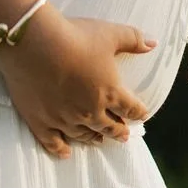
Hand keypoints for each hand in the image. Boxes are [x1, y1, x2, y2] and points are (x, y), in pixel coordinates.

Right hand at [0, 7, 156, 158]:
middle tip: (123, 135)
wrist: (33, 42)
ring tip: (99, 140)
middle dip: (119, 131)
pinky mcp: (41, 121)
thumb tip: (154, 42)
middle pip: (110, 126)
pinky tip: (65, 153)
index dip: (138, 112)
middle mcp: (90, 111)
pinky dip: (60, 149)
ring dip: (94, 138)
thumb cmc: (75, 35)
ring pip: (84, 135)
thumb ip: (133, 39)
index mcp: (110, 92)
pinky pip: (53, 142)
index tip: (141, 115)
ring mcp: (65, 119)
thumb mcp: (109, 33)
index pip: (131, 108)